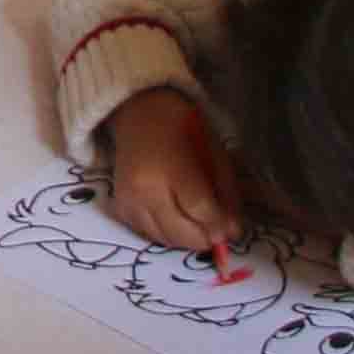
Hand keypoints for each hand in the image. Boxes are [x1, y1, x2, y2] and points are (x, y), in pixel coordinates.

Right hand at [99, 86, 243, 257]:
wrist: (140, 114)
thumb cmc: (183, 128)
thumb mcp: (214, 152)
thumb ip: (226, 192)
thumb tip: (232, 232)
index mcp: (171, 169)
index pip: (199, 209)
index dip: (218, 226)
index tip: (231, 233)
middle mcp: (145, 189)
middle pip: (180, 232)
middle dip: (204, 239)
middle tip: (217, 234)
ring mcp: (129, 201)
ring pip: (164, 239)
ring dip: (186, 239)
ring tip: (198, 226)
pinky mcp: (121, 208)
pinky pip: (148, 234)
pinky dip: (166, 235)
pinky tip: (176, 220)